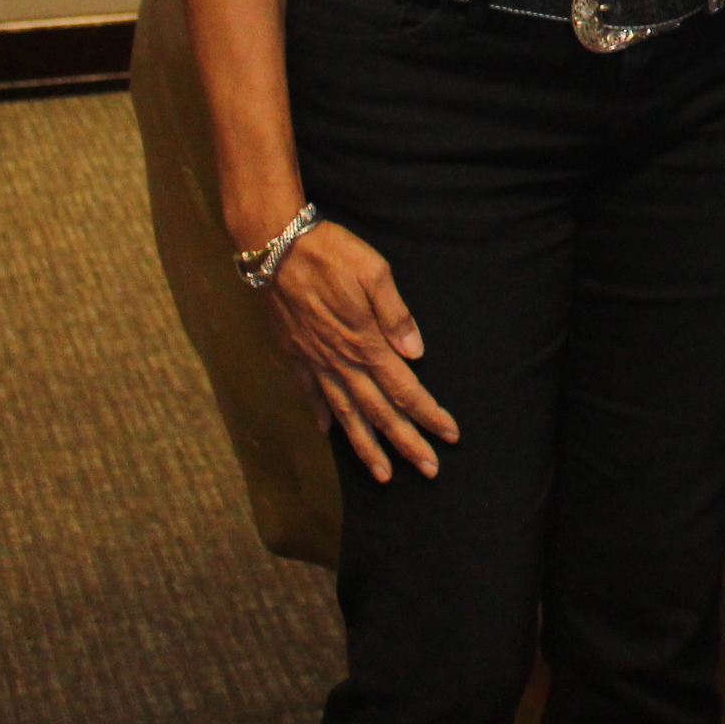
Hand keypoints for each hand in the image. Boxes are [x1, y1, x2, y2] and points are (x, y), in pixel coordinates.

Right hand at [260, 219, 458, 482]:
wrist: (275, 248)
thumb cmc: (330, 253)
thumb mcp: (373, 272)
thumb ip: (396, 314)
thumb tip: (415, 352)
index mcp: (366, 341)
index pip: (405, 389)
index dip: (428, 414)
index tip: (450, 435)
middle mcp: (341, 361)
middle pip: (380, 412)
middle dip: (406, 443)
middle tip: (429, 471)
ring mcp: (316, 362)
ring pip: (346, 414)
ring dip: (366, 447)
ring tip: (384, 475)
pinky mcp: (295, 355)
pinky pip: (311, 395)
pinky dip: (322, 418)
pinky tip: (330, 435)